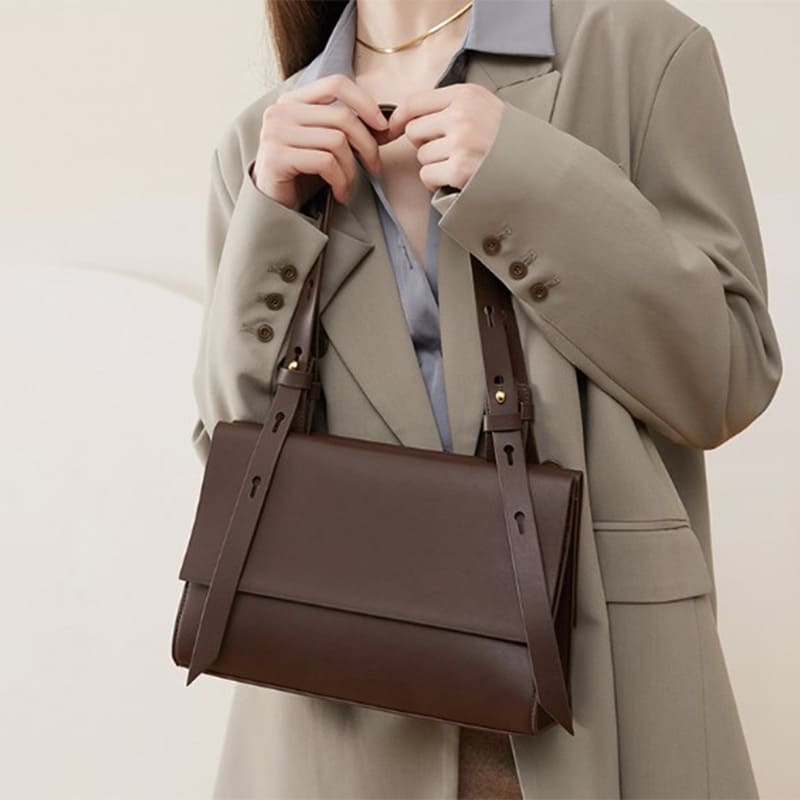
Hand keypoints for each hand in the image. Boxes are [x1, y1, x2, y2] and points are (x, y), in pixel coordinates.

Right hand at [251, 74, 388, 209]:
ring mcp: (276, 132)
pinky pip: (326, 162)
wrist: (273, 207)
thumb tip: (387, 127)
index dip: (365, 103)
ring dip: (352, 170)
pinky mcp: (277, 156)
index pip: (336, 84)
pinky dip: (341, 181)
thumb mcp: (327, 146)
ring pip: (337, 141)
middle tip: (374, 168)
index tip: (382, 127)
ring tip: (349, 186)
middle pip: (343, 117)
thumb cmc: (302, 176)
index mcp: (293, 101)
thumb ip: (349, 130)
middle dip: (367, 146)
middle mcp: (281, 111)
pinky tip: (340, 194)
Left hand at [383, 84, 504, 191]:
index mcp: (465, 95)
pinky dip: (437, 182)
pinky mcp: (459, 169)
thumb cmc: (505, 140)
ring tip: (460, 164)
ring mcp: (460, 142)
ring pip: (421, 156)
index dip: (398, 120)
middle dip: (424, 145)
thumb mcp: (482, 108)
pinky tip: (457, 179)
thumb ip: (448, 108)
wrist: (535, 165)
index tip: (390, 131)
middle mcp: (461, 115)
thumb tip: (401, 121)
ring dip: (434, 165)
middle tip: (447, 152)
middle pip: (414, 132)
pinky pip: (427, 176)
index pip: (414, 103)